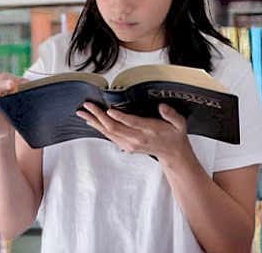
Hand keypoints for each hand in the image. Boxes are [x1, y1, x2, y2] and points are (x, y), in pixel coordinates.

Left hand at [76, 102, 196, 166]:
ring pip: (109, 133)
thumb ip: (171, 115)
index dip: (120, 117)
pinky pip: (110, 136)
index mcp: (150, 131)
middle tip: (88, 105)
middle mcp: (137, 139)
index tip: (109, 110)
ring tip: (82, 112)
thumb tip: (163, 107)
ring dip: (94, 122)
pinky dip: (99, 128)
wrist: (173, 154)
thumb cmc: (174, 135)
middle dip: (99, 116)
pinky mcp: (126, 146)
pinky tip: (91, 121)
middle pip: (114, 128)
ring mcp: (130, 144)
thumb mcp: (179, 123)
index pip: (132, 123)